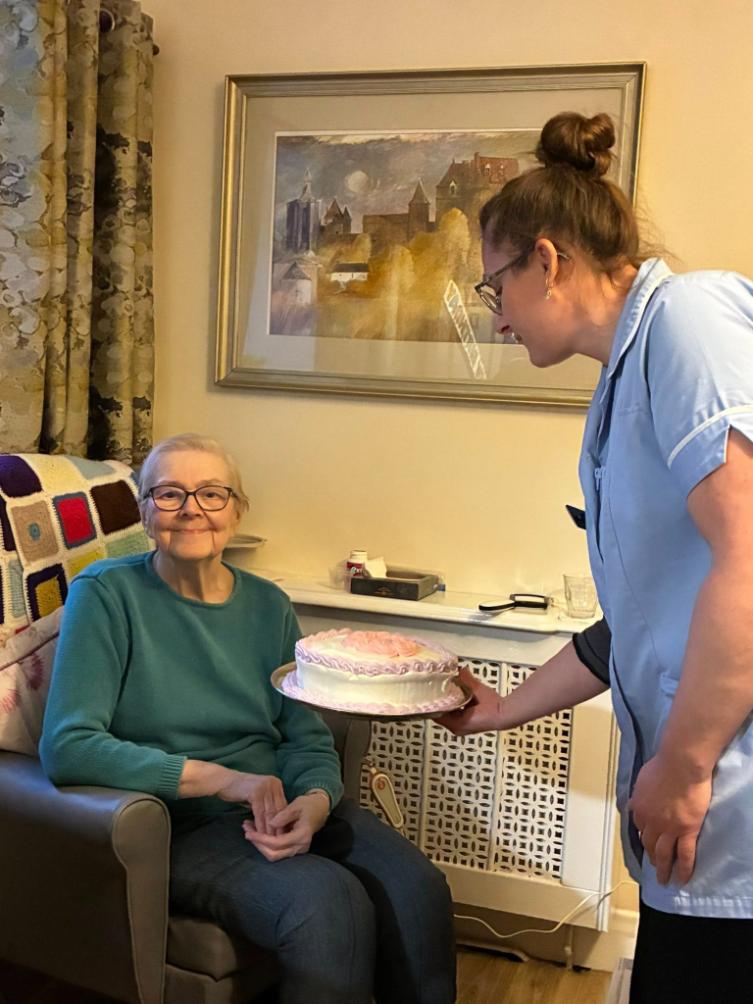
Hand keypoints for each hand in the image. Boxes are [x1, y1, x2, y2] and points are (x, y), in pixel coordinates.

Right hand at [216, 771, 287, 834]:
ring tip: (268, 840)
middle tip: (277, 841)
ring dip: (268, 829)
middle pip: (278, 810)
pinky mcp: (256, 792)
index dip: (283, 822)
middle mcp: (274, 783)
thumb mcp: (259, 797)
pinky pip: (259, 812)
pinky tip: (258, 834)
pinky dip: (259, 825)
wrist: (224, 781)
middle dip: (277, 827)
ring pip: (269, 813)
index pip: (284, 806)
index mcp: (276, 784)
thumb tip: (278, 824)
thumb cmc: (241, 791)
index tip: (282, 836)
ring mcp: (265, 786)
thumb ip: (268, 806)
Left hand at [242, 790, 329, 861]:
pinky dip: (265, 843)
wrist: (319, 810)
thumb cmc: (308, 805)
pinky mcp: (293, 849)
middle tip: (246, 831)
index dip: (262, 839)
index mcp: (302, 835)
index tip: (249, 832)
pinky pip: (276, 851)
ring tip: (248, 829)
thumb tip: (271, 822)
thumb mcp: (297, 805)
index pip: (278, 843)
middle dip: (258, 845)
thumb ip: (284, 815)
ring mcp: (297, 850)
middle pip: (274, 854)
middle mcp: (300, 847)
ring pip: (274, 855)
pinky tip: (257, 832)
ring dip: (260, 844)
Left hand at [436, 666, 503, 734]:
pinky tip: (454, 696)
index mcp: (456, 724)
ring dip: (447, 704)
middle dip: (439, 702)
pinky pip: (455, 715)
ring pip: (448, 715)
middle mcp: (457, 728)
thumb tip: (460, 669)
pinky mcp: (467, 725)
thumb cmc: (493, 707)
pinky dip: (453, 707)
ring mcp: (462, 728)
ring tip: (442, 691)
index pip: (437, 714)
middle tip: (434, 689)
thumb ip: (466, 679)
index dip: (432, 703)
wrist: (507, 715)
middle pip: (441, 715)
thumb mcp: (478, 690)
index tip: (428, 693)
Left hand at [628, 754, 712, 884]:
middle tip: (654, 866)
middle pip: (649, 844)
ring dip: (663, 869)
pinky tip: (683, 879)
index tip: (648, 842)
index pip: (640, 827)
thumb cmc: (663, 765)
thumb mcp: (642, 778)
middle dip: (651, 856)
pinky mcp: (687, 831)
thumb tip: (638, 798)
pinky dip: (684, 870)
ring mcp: (668, 829)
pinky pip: (685, 856)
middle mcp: (650, 822)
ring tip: (665, 880)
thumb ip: (640, 792)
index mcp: (639, 808)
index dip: (644, 835)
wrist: (681, 764)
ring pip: (664, 855)